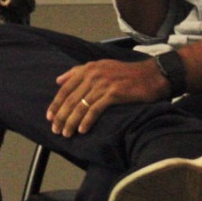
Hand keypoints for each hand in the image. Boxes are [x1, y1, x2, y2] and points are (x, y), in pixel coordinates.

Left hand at [47, 58, 169, 136]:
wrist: (152, 75)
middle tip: (55, 130)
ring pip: (81, 106)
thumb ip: (79, 71)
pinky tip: (82, 130)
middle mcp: (94, 74)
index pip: (66, 87)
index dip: (56, 103)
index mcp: (89, 68)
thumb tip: (58, 80)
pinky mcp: (114, 93)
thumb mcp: (102, 66)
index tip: (49, 116)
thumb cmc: (127, 74)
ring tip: (66, 134)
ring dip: (71, 122)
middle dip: (61, 116)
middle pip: (71, 98)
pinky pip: (95, 110)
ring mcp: (103, 84)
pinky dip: (86, 121)